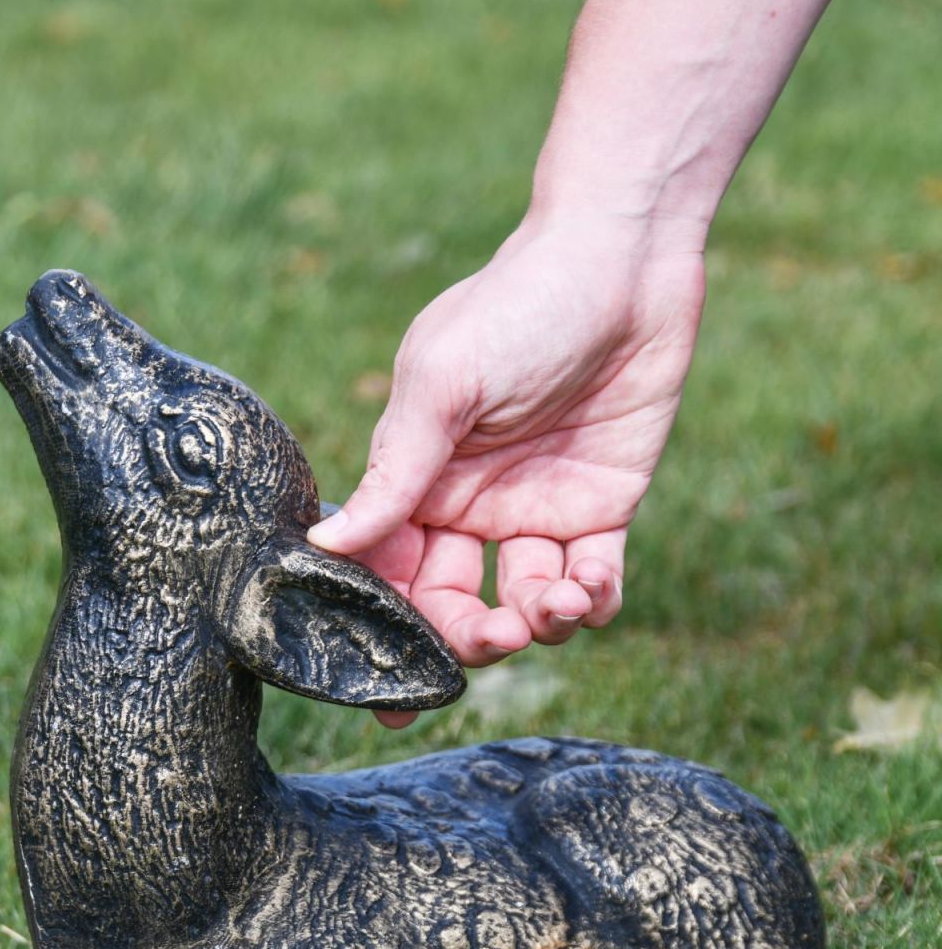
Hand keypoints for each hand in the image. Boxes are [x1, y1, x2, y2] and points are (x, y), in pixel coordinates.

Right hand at [308, 212, 705, 724]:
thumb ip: (394, 471)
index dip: (384, 630)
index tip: (384, 691)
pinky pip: (595, 579)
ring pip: (526, 602)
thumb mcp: (442, 385)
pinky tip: (591, 593)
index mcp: (418, 479)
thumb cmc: (517, 306)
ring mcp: (537, 509)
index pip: (389, 571)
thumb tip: (325, 547)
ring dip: (536, 624)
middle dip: (468, 638)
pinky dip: (594, 602)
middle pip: (454, 602)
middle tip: (491, 639)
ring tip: (553, 607)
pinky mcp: (602, 506)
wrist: (623, 257)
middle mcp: (470, 505)